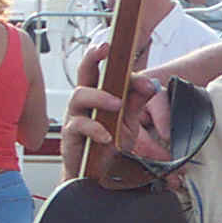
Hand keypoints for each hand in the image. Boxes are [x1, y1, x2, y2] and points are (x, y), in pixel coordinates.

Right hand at [60, 44, 163, 178]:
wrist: (97, 174)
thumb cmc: (109, 143)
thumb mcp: (129, 121)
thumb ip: (137, 102)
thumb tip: (151, 84)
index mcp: (98, 94)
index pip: (105, 71)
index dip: (113, 61)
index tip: (123, 53)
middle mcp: (84, 101)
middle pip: (84, 73)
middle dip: (92, 57)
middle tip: (104, 48)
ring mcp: (75, 116)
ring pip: (79, 95)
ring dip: (100, 97)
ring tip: (117, 105)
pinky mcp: (70, 135)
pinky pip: (79, 125)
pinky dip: (95, 129)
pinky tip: (108, 136)